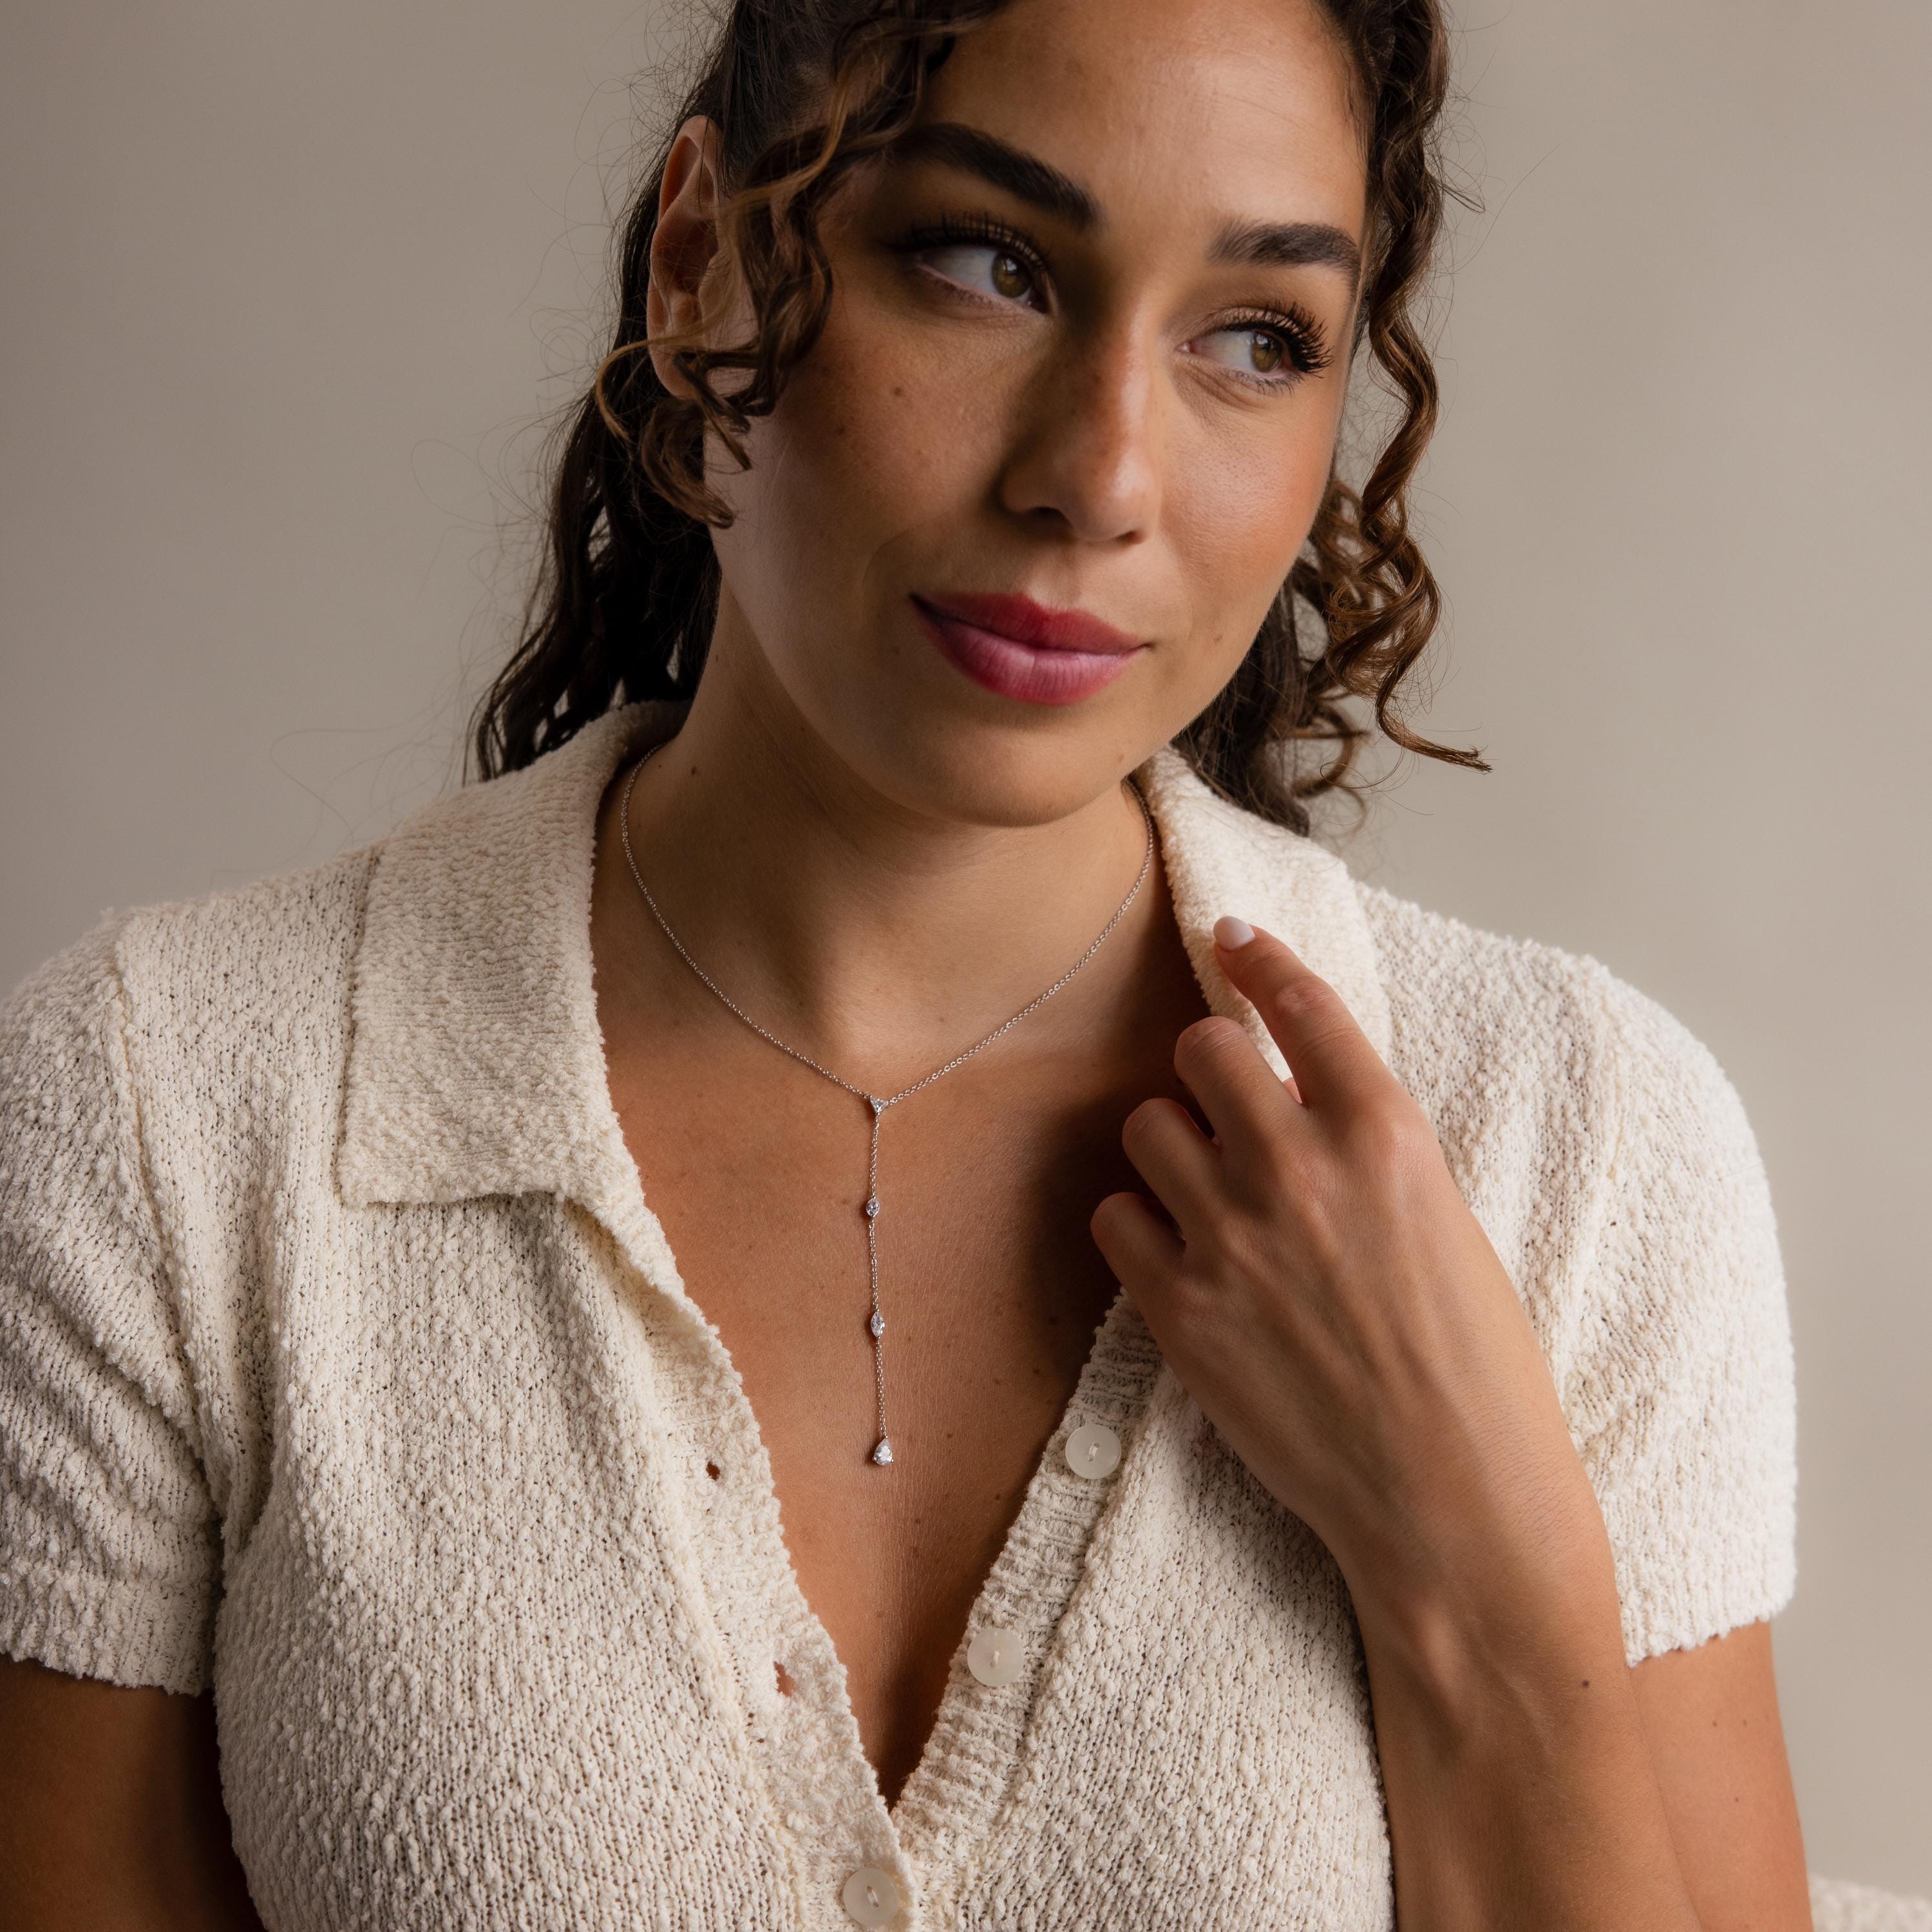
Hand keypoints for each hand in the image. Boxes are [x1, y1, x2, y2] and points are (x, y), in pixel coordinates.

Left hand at [1090, 917, 1603, 1609]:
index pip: (1300, 1003)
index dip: (1257, 957)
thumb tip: (1293, 1095)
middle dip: (1210, 1068)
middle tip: (1228, 1108)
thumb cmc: (1477, 1369)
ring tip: (1209, 1194)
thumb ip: (1366, 1147)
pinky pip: (1114, 1217)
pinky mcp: (1181, 1310)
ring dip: (1172, 1146)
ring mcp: (1232, 1239)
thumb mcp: (1444, 1221)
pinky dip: (1138, 1225)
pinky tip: (1178, 1255)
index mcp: (1386, 1137)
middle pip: (1199, 1048)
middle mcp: (1300, 1170)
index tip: (1230, 937)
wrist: (1453, 1501)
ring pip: (1148, 1126)